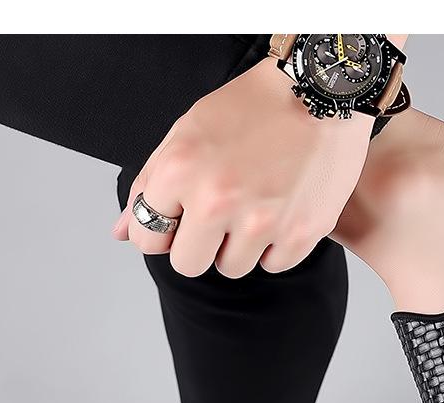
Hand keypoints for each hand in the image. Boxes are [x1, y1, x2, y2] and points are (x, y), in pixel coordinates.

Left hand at [112, 57, 374, 277]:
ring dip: (240, 246)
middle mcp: (217, 200)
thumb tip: (122, 233)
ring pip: (232, 268)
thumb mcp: (187, 134)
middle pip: (188, 265)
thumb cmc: (252, 109)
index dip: (163, 232)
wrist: (321, 93)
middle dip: (200, 246)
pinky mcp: (299, 234)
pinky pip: (273, 265)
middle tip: (220, 219)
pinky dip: (276, 246)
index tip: (180, 221)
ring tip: (255, 208)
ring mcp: (261, 221)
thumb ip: (150, 185)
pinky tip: (282, 212)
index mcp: (180, 171)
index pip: (148, 240)